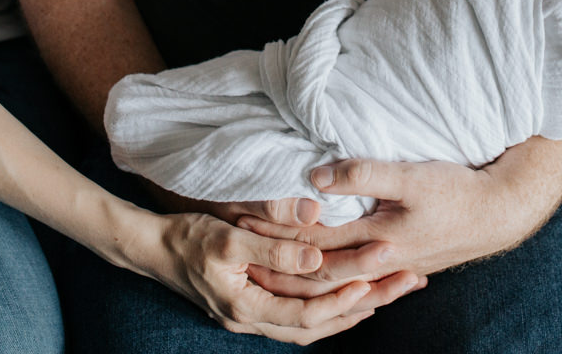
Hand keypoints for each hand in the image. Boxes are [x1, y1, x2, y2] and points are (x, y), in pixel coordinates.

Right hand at [146, 180, 421, 313]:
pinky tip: (352, 296)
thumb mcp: (228, 236)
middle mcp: (254, 321)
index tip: (378, 276)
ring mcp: (254, 318)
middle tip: (408, 282)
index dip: (345, 298)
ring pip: (315, 325)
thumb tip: (316, 254)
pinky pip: (302, 318)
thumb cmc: (188, 237)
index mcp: (247, 307)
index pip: (309, 314)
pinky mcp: (256, 307)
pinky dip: (331, 309)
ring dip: (354, 308)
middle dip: (367, 303)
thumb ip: (272, 245)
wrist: (153, 249)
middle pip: (321, 324)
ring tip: (392, 290)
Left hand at [238, 158, 532, 284]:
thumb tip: (316, 177)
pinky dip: (329, 274)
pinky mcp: (400, 263)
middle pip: (316, 267)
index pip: (312, 242)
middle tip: (242, 247)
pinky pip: (354, 275)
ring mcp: (389, 266)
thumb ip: (363, 174)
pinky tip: (318, 273)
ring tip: (270, 261)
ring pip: (333, 275)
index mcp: (376, 241)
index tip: (243, 223)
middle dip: (279, 259)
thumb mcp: (410, 176)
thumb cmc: (456, 191)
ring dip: (300, 269)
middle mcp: (378, 261)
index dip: (276, 234)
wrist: (499, 214)